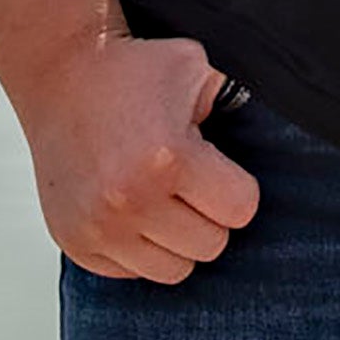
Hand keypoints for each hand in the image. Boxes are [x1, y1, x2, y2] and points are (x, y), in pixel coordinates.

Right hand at [11, 33, 257, 280]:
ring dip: (174, 240)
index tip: (216, 169)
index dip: (236, 189)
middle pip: (210, 246)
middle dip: (207, 215)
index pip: (240, 211)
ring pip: (173, 270)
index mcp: (168, 158)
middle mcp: (130, 199)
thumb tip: (281, 124)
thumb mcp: (195, 67)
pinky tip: (127, 208)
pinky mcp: (73, 241)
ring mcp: (97, 226)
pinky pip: (130, 272)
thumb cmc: (133, 69)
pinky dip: (136, 248)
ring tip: (159, 199)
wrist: (58, 73)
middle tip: (186, 183)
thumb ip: (236, 101)